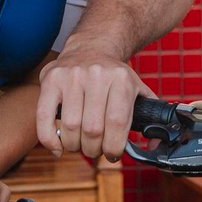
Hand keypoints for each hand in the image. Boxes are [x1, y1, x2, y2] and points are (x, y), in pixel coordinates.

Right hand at [35, 42, 150, 160]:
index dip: (114, 146)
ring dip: (74, 146)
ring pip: (71, 126)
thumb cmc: (114, 76)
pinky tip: (57, 148)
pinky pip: (44, 117)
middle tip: (95, 150)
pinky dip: (49, 139)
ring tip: (79, 145)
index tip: (112, 154)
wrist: (91, 48)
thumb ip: (151, 114)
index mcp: (121, 79)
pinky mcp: (51, 79)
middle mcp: (97, 74)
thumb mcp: (137, 87)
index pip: (117, 122)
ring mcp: (71, 76)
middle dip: (94, 149)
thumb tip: (156, 143)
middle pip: (93, 129)